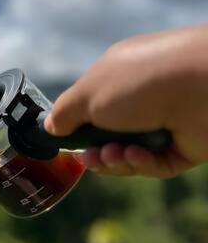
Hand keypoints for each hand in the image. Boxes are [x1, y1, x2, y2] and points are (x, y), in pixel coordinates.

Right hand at [45, 24, 207, 176]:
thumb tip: (50, 127)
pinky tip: (136, 154)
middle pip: (108, 137)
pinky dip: (141, 163)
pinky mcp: (183, 148)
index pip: (93, 107)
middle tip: (89, 158)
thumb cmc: (141, 82)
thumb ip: (65, 112)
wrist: (202, 86)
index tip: (64, 141)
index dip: (77, 127)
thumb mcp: (89, 92)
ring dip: (115, 159)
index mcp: (120, 77)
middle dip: (94, 152)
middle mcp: (142, 100)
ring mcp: (164, 124)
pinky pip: (153, 165)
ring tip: (111, 155)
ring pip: (128, 155)